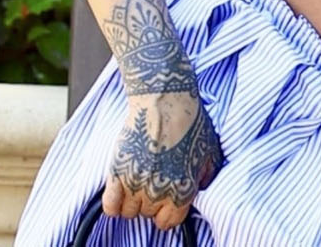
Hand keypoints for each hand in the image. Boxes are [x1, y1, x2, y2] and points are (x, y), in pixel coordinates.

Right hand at [102, 89, 223, 228]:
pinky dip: (113, 202)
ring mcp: (137, 183)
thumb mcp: (210, 151)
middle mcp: (159, 191)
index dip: (166, 212)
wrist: (166, 99)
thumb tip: (201, 185)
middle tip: (151, 181)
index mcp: (183, 191)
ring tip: (136, 181)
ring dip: (131, 200)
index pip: (169, 222)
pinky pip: (110, 205)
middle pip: (148, 214)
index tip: (163, 202)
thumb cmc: (189, 120)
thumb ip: (205, 175)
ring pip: (129, 211)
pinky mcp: (118, 172)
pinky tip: (119, 189)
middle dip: (150, 200)